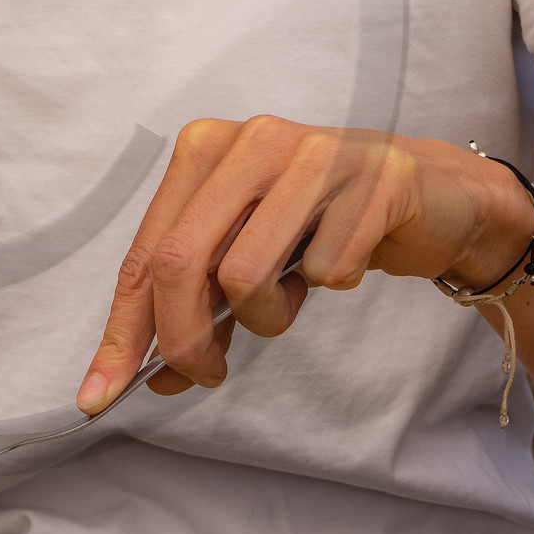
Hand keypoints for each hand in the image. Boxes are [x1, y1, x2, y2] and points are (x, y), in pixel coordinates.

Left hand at [76, 116, 533, 411]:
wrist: (430, 195)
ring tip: (291, 295)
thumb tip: (138, 376)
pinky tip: (342, 261)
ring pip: (246, 274)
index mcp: (205, 148)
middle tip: (206, 374)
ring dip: (267, 315)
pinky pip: (326, 273)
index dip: (123, 329)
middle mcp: (251, 139)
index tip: (103, 393)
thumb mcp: (244, 255)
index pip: (146, 251)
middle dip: (184, 340)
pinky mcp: (373, 180)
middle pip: (181, 263)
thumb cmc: (319, 225)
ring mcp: (313, 153)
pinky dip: (329, 287)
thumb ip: (193, 304)